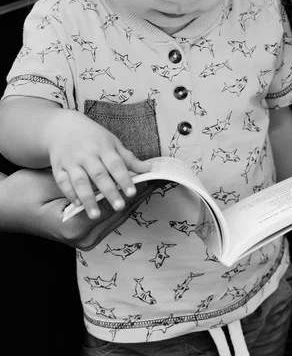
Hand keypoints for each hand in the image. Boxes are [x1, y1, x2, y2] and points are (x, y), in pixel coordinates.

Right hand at [1, 168, 163, 249]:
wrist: (5, 208)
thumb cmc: (24, 193)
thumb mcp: (53, 181)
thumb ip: (85, 181)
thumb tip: (116, 174)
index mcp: (75, 225)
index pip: (114, 204)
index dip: (133, 188)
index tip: (150, 177)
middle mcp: (81, 237)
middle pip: (118, 213)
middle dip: (136, 195)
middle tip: (154, 179)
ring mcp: (80, 239)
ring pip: (114, 217)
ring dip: (130, 200)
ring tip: (146, 186)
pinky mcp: (78, 235)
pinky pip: (103, 219)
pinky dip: (116, 206)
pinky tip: (126, 195)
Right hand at [44, 110, 150, 218]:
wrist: (62, 127)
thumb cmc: (92, 137)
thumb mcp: (112, 142)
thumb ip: (128, 159)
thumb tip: (148, 169)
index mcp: (103, 147)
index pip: (116, 165)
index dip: (124, 179)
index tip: (131, 193)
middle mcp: (87, 155)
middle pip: (99, 175)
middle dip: (109, 192)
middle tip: (119, 207)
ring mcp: (71, 161)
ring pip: (79, 181)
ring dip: (88, 198)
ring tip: (95, 215)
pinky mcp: (58, 168)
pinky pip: (63, 182)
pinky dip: (70, 194)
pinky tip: (77, 205)